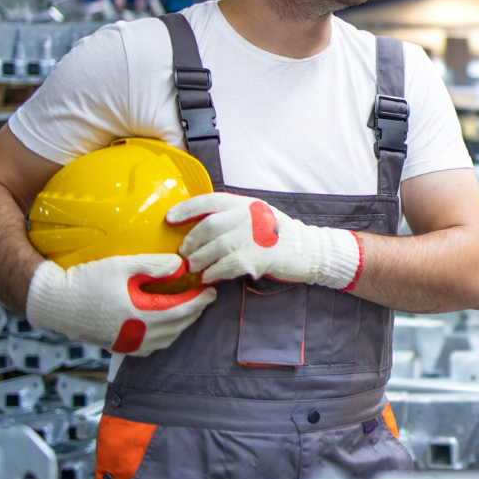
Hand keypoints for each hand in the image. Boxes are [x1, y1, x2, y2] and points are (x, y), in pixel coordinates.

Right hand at [24, 255, 215, 355]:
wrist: (54, 302)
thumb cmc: (86, 280)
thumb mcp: (122, 266)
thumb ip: (154, 265)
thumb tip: (181, 265)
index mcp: (140, 315)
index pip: (182, 310)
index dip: (199, 300)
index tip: (211, 290)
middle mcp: (137, 335)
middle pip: (177, 326)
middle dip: (194, 311)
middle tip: (204, 297)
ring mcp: (127, 344)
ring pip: (166, 339)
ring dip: (180, 324)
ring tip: (187, 307)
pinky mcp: (118, 347)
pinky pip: (150, 347)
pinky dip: (164, 335)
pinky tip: (164, 323)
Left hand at [167, 193, 362, 289]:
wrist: (309, 250)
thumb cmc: (278, 235)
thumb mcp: (257, 216)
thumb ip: (232, 218)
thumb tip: (199, 229)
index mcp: (245, 203)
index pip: (209, 201)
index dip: (186, 209)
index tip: (169, 218)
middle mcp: (248, 216)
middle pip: (208, 227)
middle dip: (191, 242)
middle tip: (185, 254)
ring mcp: (253, 236)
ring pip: (214, 248)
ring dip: (199, 261)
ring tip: (195, 268)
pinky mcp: (258, 257)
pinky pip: (226, 266)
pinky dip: (214, 273)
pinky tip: (209, 277)